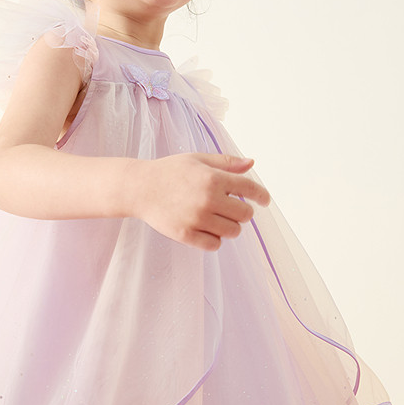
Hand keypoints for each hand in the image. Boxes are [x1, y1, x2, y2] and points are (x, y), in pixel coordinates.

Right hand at [131, 153, 269, 250]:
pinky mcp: (186, 234)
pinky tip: (207, 230)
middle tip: (231, 209)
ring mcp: (197, 218)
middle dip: (242, 212)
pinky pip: (214, 244)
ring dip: (229, 227)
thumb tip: (251, 163)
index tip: (264, 200)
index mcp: (213, 178)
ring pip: (232, 232)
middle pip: (245, 215)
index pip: (250, 189)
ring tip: (217, 220)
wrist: (139, 188)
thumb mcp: (198, 159)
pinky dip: (215, 240)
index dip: (261, 195)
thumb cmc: (169, 171)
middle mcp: (208, 199)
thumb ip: (226, 163)